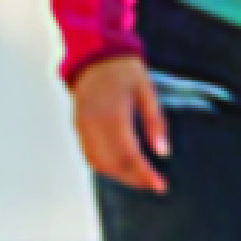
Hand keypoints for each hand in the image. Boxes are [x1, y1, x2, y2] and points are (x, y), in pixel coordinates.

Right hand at [72, 56, 170, 194]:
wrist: (94, 53)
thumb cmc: (124, 70)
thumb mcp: (147, 91)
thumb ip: (155, 122)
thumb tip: (163, 152)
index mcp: (114, 115)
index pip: (129, 156)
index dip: (145, 175)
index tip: (160, 186)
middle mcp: (94, 125)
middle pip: (114, 165)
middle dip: (135, 179)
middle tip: (153, 184)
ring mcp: (83, 127)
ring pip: (99, 164)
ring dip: (120, 176)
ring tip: (140, 178)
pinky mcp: (78, 127)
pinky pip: (89, 155)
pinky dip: (105, 167)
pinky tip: (120, 168)